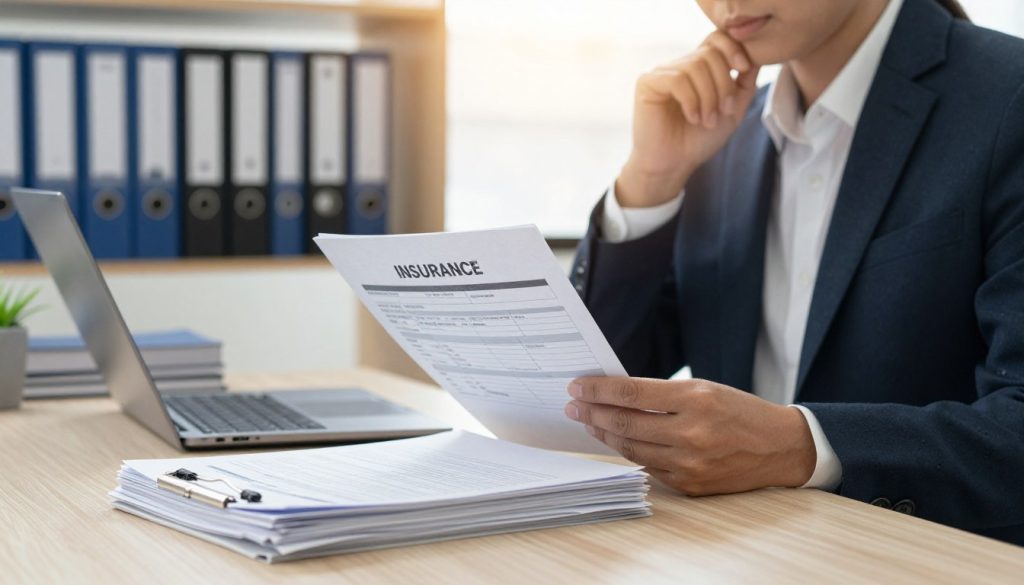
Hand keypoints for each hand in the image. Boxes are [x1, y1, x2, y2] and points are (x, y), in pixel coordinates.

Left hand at [564, 377, 815, 495]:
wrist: (781, 448)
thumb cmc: (741, 411)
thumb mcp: (705, 389)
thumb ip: (663, 394)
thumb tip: (617, 395)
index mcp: (696, 400)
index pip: (632, 393)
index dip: (600, 390)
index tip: (578, 386)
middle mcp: (691, 433)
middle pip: (625, 423)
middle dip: (593, 413)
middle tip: (573, 406)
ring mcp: (689, 463)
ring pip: (631, 448)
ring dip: (604, 434)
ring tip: (589, 423)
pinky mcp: (689, 485)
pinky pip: (648, 468)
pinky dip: (629, 453)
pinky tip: (616, 443)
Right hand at [617, 31, 761, 207]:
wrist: (673, 165)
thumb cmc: (699, 140)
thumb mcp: (732, 110)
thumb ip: (744, 83)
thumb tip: (756, 56)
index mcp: (698, 69)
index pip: (716, 38)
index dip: (732, 47)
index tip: (743, 67)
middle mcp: (679, 66)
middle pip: (709, 53)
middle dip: (723, 83)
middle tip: (723, 111)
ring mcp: (662, 73)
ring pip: (695, 66)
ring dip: (708, 96)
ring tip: (707, 120)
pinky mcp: (647, 82)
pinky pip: (677, 79)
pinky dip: (691, 100)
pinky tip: (692, 118)